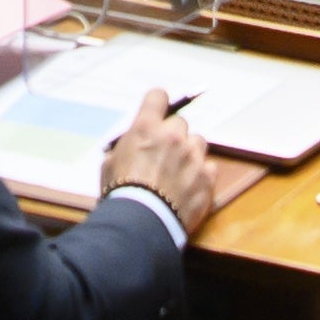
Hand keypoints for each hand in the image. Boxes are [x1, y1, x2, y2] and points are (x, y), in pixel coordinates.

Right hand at [96, 91, 229, 230]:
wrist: (142, 222)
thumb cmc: (121, 194)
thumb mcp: (109, 165)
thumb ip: (125, 149)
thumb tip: (130, 148)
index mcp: (145, 128)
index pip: (158, 97)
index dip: (158, 103)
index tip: (158, 111)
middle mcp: (172, 136)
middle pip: (180, 123)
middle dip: (173, 136)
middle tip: (165, 154)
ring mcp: (193, 155)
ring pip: (198, 142)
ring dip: (190, 152)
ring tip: (180, 171)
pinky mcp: (207, 176)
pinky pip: (209, 167)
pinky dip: (201, 174)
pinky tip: (190, 187)